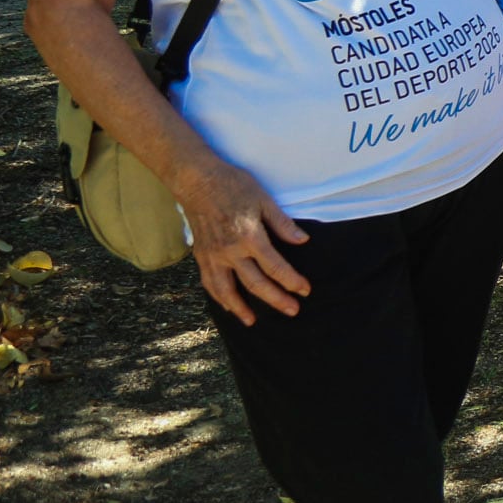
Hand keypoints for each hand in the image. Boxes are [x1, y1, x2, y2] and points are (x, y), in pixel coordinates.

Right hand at [172, 155, 309, 323]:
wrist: (197, 181)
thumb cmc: (234, 186)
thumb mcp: (264, 200)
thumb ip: (283, 224)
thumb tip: (303, 241)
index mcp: (249, 237)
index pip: (276, 266)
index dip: (292, 281)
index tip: (305, 290)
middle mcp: (230, 252)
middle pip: (255, 284)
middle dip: (276, 300)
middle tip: (293, 311)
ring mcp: (213, 256)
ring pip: (227, 290)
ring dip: (241, 308)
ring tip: (253, 321)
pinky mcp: (201, 256)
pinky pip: (209, 283)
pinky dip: (219, 297)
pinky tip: (227, 306)